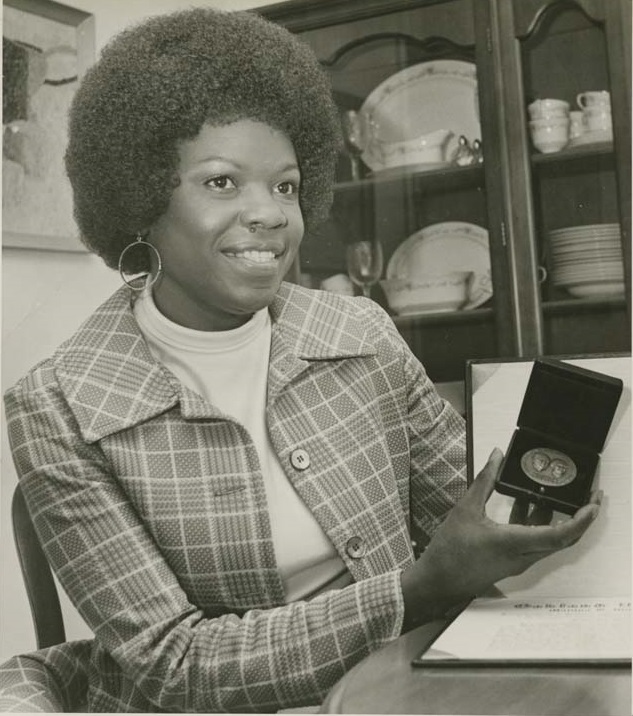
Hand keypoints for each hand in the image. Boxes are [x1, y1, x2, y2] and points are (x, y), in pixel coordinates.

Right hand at [400, 448, 600, 630]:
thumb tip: (497, 456)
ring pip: (549, 541)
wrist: (438, 582)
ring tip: (558, 493)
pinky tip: (526, 504)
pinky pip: (535, 543)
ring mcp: (519, 562)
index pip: (559, 535)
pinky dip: (538, 524)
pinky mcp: (512, 562)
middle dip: (580, 518)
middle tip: (589, 497)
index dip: (580, 520)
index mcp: (514, 543)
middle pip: (563, 539)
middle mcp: (523, 556)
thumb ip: (484, 481)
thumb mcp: (465, 509)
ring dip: (557, 519)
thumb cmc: (449, 551)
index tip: (592, 505)